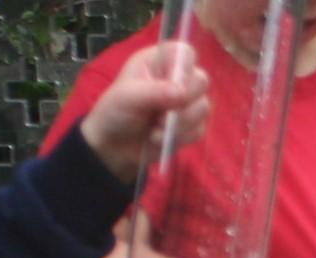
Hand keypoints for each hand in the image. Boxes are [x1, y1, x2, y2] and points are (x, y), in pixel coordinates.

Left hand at [77, 41, 211, 182]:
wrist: (112, 146)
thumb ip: (155, 91)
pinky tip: (159, 139)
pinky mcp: (190, 126)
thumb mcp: (128, 97)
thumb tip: (182, 92)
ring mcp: (185, 103)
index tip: (176, 87)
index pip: (185, 52)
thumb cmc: (115, 112)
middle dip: (185, 101)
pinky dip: (182, 137)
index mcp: (158, 62)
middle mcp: (175, 79)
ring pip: (203, 108)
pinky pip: (200, 129)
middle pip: (201, 80)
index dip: (185, 68)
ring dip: (180, 124)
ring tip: (155, 129)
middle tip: (162, 114)